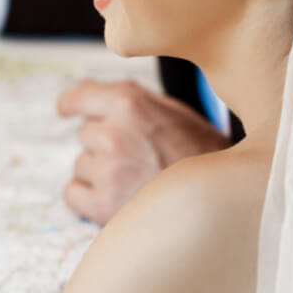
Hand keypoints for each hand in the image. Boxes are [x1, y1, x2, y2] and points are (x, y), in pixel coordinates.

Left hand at [56, 80, 230, 223]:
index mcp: (129, 104)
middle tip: (139, 156)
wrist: (226, 198)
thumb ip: (128, 97)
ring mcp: (109, 171)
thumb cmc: (202, 151)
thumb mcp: (173, 111)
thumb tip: (83, 86)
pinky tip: (118, 197)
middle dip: (104, 143)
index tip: (67, 109)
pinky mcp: (104, 206)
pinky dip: (88, 197)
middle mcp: (114, 134)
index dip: (72, 104)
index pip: (78, 98)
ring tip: (137, 178)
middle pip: (85, 134)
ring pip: (81, 164)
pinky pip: (72, 193)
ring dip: (100, 171)